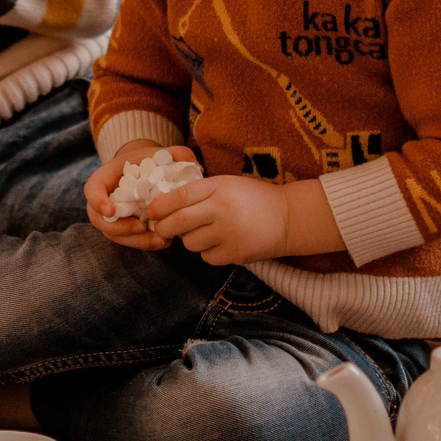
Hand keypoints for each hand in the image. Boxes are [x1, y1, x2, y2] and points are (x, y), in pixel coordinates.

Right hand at [85, 141, 191, 249]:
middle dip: (120, 228)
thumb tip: (197, 169)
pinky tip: (164, 241)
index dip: (97, 201)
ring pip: (115, 235)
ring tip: (160, 240)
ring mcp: (112, 217)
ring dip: (135, 241)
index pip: (92, 189)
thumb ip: (177, 154)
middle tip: (141, 228)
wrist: (144, 169)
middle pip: (100, 220)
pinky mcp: (124, 228)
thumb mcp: (161, 152)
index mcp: (105, 177)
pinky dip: (144, 243)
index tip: (111, 210)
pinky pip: (129, 240)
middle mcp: (104, 199)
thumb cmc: (149, 159)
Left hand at [152, 174, 340, 266]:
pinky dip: (207, 252)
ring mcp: (230, 233)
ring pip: (190, 242)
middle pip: (179, 222)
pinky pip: (207, 257)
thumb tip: (163, 202)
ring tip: (203, 232)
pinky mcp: (236, 253)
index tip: (151, 211)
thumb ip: (199, 191)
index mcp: (219, 187)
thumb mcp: (227, 184)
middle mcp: (223, 209)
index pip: (180, 196)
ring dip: (189, 239)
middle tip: (162, 228)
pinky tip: (220, 242)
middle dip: (164, 227)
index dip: (160, 205)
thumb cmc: (252, 198)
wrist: (288, 217)